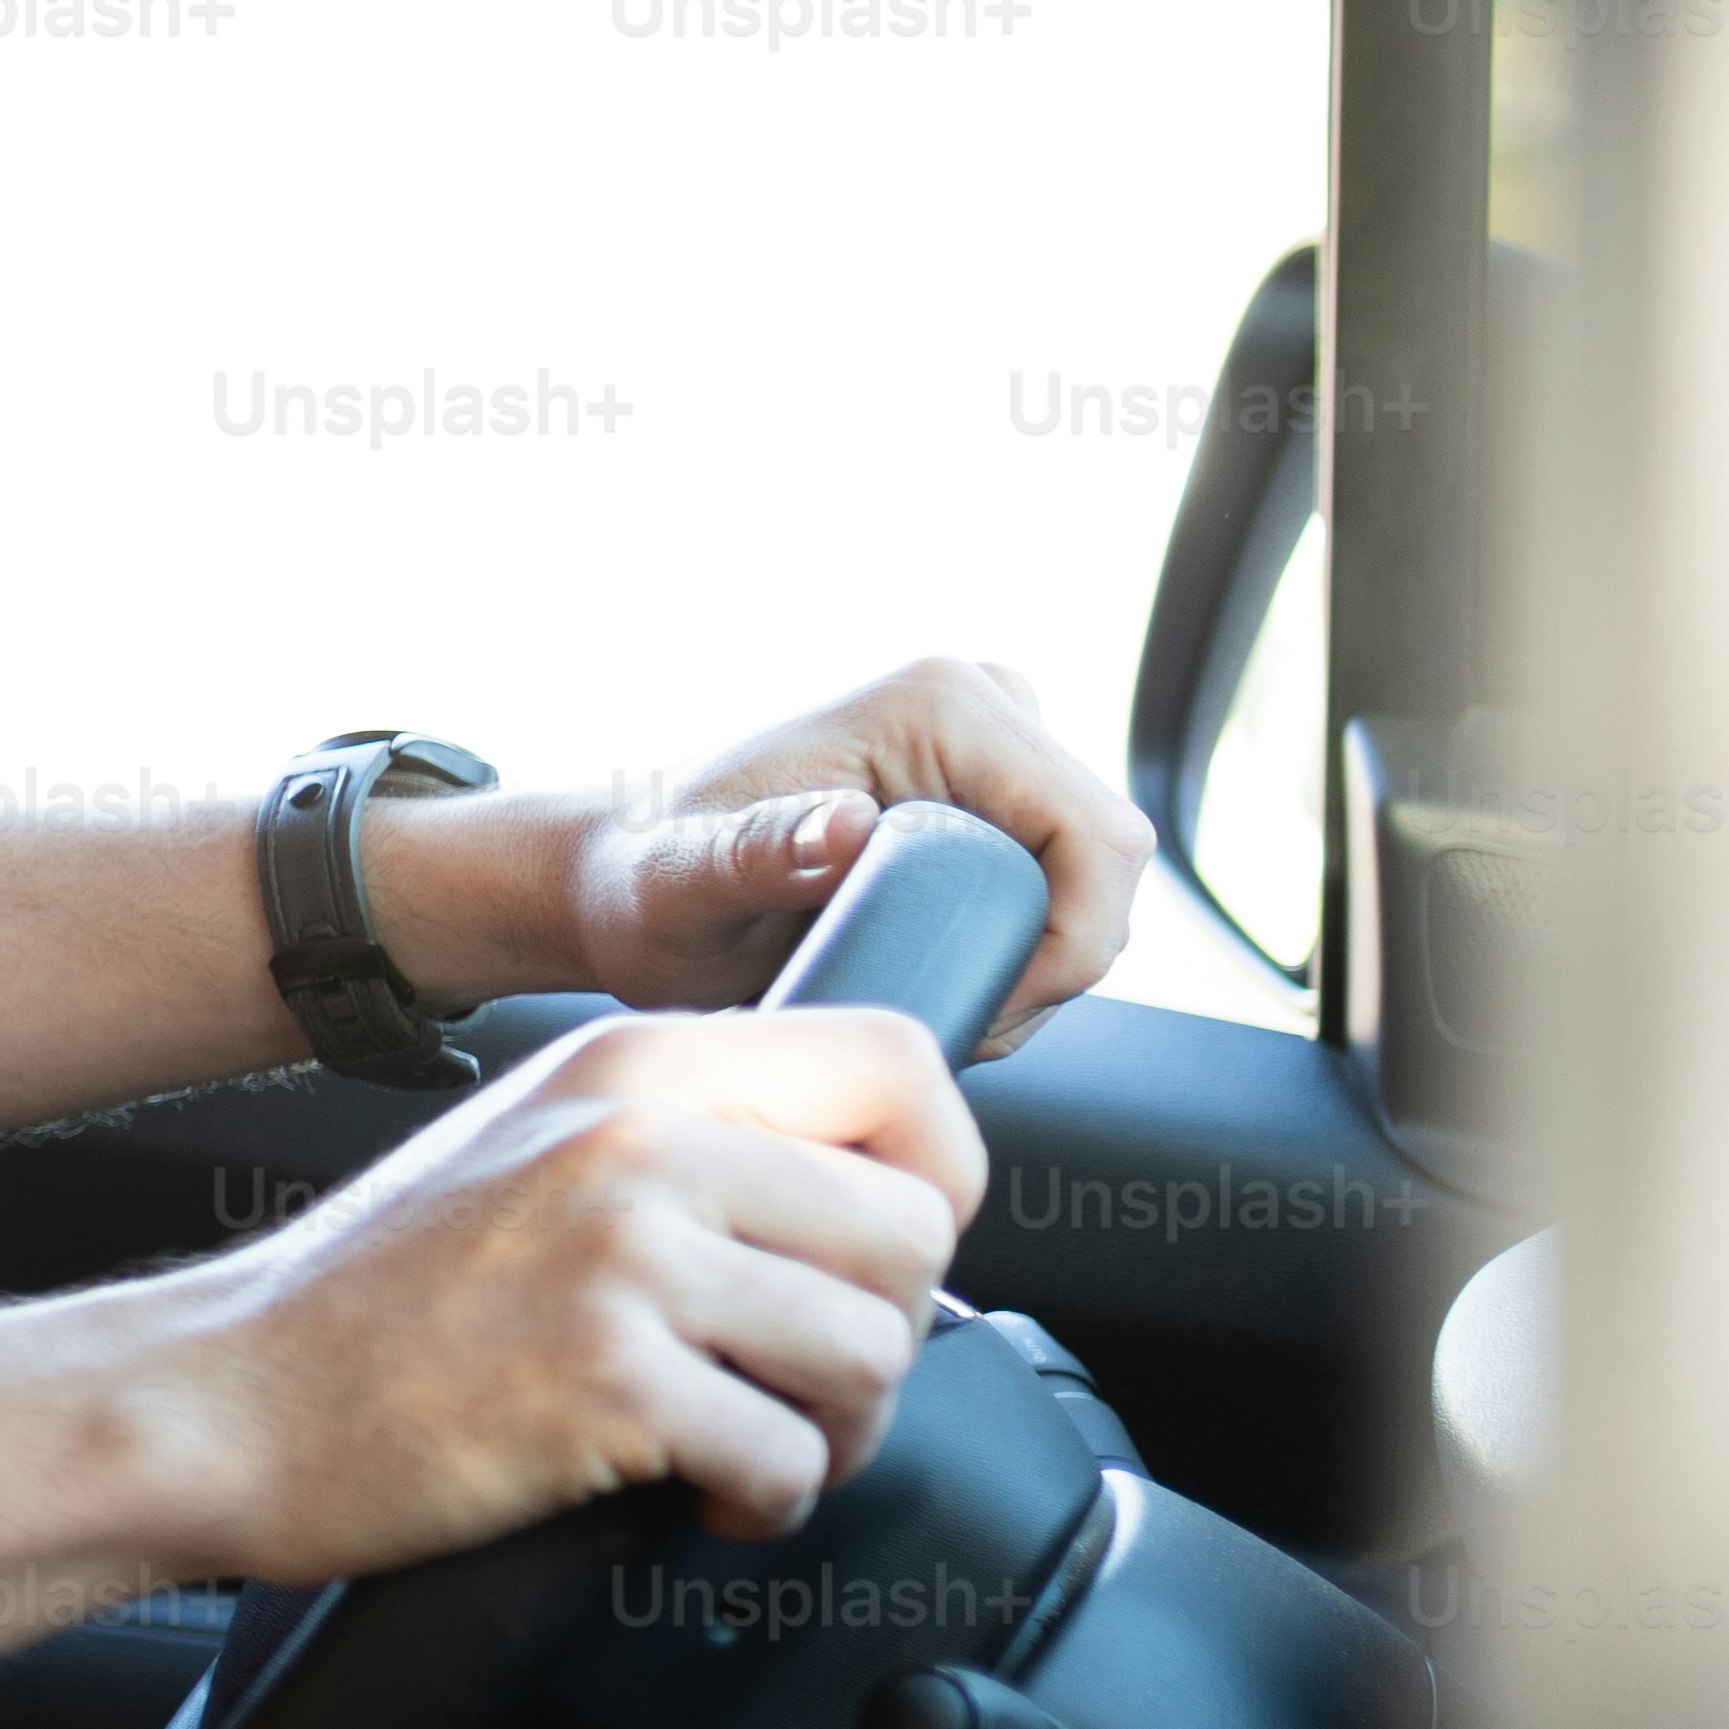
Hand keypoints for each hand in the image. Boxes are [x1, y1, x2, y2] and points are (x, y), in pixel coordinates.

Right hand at [155, 1005, 986, 1567]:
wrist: (224, 1398)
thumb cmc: (374, 1301)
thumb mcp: (532, 1145)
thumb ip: (685, 1138)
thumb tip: (864, 1195)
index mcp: (632, 1064)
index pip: (898, 1062)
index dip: (937, 1170)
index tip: (879, 1253)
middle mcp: (638, 1138)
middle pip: (912, 1230)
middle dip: (882, 1334)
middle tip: (797, 1385)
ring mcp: (621, 1257)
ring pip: (874, 1350)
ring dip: (835, 1431)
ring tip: (746, 1444)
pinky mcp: (604, 1383)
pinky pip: (790, 1457)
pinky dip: (762, 1503)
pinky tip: (693, 1494)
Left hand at [515, 661, 1147, 1043]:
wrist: (623, 882)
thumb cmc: (646, 884)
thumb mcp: (686, 884)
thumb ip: (757, 855)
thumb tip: (849, 824)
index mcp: (941, 704)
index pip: (1097, 838)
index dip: (1072, 946)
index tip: (983, 1015)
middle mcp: (982, 705)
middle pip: (1105, 863)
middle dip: (1050, 965)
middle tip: (946, 1024)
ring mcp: (992, 747)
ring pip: (1087, 882)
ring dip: (1032, 965)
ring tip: (919, 1005)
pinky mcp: (989, 792)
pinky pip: (1057, 884)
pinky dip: (1018, 950)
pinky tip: (935, 982)